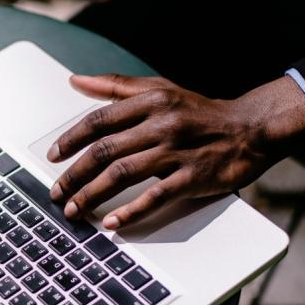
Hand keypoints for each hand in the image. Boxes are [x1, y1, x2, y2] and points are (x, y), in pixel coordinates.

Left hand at [47, 73, 304, 228]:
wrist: (252, 128)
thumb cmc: (199, 111)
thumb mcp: (159, 89)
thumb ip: (115, 86)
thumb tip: (74, 80)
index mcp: (150, 101)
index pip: (99, 120)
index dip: (71, 140)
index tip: (52, 158)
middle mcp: (161, 123)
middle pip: (105, 150)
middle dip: (75, 175)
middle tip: (57, 193)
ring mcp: (177, 150)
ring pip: (123, 173)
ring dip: (93, 194)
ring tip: (74, 211)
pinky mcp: (194, 176)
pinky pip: (156, 195)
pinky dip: (131, 210)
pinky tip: (112, 223)